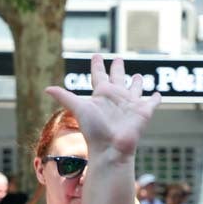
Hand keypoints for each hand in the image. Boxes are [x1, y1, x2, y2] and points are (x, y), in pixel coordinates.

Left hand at [46, 54, 160, 160]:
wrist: (110, 148)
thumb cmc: (94, 130)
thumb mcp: (79, 108)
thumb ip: (64, 97)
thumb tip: (46, 89)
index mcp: (102, 94)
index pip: (99, 75)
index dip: (97, 65)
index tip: (96, 55)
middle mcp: (116, 97)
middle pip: (117, 78)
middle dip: (117, 69)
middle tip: (118, 59)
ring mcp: (130, 104)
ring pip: (134, 89)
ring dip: (136, 82)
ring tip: (137, 76)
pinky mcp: (144, 111)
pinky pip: (152, 102)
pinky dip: (155, 98)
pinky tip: (156, 94)